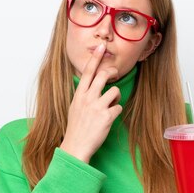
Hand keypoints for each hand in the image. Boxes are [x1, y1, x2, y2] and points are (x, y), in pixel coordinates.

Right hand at [60, 42, 122, 162]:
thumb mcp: (75, 107)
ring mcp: (97, 107)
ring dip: (116, 97)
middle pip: (103, 75)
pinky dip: (116, 112)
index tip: (101, 46)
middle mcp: (87, 98)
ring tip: (110, 105)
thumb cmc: (76, 128)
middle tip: (115, 73)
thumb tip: (92, 85)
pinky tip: (109, 118)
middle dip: (112, 72)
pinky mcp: (106, 117)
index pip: (88, 72)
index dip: (95, 58)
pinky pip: (118, 107)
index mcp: (79, 95)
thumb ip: (83, 95)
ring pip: (115, 91)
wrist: (76, 146)